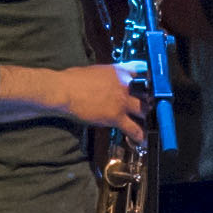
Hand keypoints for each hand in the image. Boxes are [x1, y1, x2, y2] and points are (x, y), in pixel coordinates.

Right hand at [7, 61, 138, 134]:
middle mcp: (125, 84)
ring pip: (144, 110)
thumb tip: (106, 82)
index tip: (149, 85)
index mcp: (119, 70)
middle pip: (147, 93)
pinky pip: (134, 128)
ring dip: (146, 117)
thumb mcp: (95, 72)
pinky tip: (142, 141)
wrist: (63, 90)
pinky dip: (139, 136)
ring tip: (147, 124)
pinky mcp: (116, 116)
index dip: (148, 79)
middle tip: (147, 107)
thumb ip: (107, 77)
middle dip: (148, 100)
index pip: (143, 71)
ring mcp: (122, 101)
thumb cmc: (72, 80)